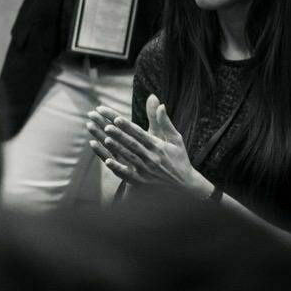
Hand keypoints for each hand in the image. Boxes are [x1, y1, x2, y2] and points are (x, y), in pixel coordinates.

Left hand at [87, 97, 207, 193]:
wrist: (185, 186)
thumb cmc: (179, 159)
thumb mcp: (175, 140)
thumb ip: (165, 122)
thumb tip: (160, 104)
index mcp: (158, 145)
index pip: (140, 133)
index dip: (128, 126)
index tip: (116, 118)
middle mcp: (151, 157)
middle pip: (132, 144)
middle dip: (119, 135)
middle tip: (106, 126)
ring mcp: (146, 169)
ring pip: (129, 157)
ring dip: (117, 148)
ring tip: (105, 139)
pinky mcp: (142, 181)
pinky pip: (128, 174)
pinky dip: (118, 168)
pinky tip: (107, 161)